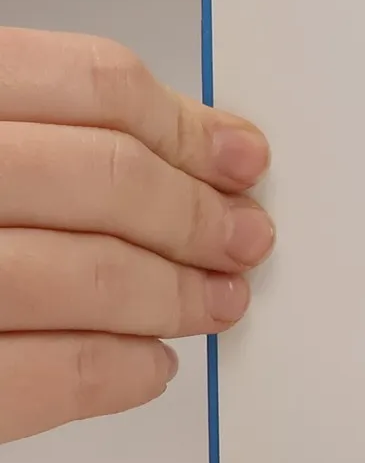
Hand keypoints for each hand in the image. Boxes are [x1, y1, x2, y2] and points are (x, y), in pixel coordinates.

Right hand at [0, 28, 272, 443]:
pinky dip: (104, 375)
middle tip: (243, 238)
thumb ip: (40, 129)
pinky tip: (143, 367)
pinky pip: (23, 380)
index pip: (87, 82)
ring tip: (212, 302)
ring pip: (74, 275)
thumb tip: (194, 147)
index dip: (184, 124)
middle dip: (193, 215)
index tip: (239, 158)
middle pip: (99, 177)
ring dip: (168, 295)